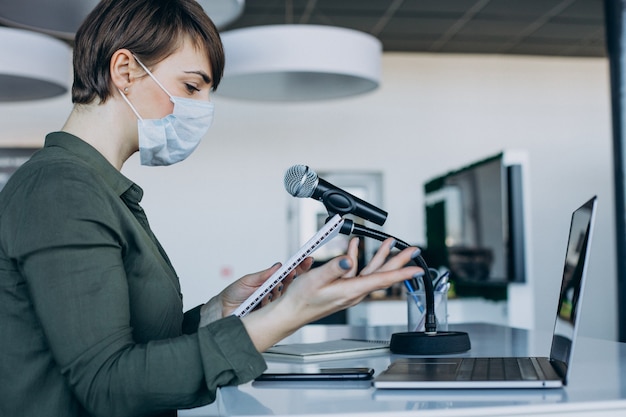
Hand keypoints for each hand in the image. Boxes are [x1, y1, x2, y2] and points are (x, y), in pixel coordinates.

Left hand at [216, 257, 313, 316]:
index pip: (286, 274)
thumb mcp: (248, 281)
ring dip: (284, 288)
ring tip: (280, 282)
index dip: (296, 267)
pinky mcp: (268, 315)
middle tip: (297, 269)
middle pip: (290, 285)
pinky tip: (269, 297)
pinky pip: (276, 308)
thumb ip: (263, 275)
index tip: (304, 260)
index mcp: (269, 282)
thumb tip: (278, 266)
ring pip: (285, 296)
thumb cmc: (233, 294)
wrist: (222, 310)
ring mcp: (272, 304)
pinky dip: (273, 301)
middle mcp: (273, 293)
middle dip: (296, 276)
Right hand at [241, 238, 422, 350]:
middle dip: (399, 261)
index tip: (418, 269)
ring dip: (381, 256)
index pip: (383, 279)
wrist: (290, 313)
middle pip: (382, 274)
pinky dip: (358, 257)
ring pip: (371, 271)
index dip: (402, 272)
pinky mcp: (341, 289)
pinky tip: (355, 247)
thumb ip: (334, 267)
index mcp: (351, 290)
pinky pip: (356, 271)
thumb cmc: (301, 300)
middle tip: (413, 251)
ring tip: (390, 243)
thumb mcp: (315, 279)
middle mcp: (353, 292)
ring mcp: (348, 291)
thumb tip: (350, 258)